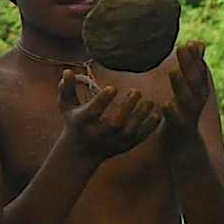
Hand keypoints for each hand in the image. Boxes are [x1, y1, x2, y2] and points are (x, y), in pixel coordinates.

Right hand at [59, 63, 173, 162]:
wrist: (80, 154)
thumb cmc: (74, 122)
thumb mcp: (66, 106)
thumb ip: (66, 88)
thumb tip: (67, 70)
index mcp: (83, 122)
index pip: (93, 112)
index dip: (102, 100)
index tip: (113, 87)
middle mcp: (98, 134)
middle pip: (114, 124)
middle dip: (126, 108)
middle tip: (137, 91)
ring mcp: (112, 142)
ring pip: (129, 132)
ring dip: (141, 117)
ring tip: (150, 102)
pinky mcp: (123, 147)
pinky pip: (138, 138)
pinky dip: (149, 128)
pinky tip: (158, 114)